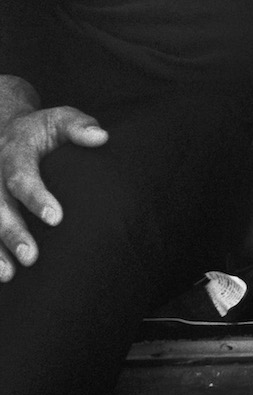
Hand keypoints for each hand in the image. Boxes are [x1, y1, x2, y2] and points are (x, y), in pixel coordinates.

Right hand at [0, 95, 107, 281]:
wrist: (5, 129)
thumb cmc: (42, 131)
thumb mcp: (59, 119)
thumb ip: (77, 126)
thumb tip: (100, 137)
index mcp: (13, 152)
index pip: (21, 176)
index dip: (36, 197)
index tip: (56, 218)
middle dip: (12, 231)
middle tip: (31, 256)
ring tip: (9, 274)